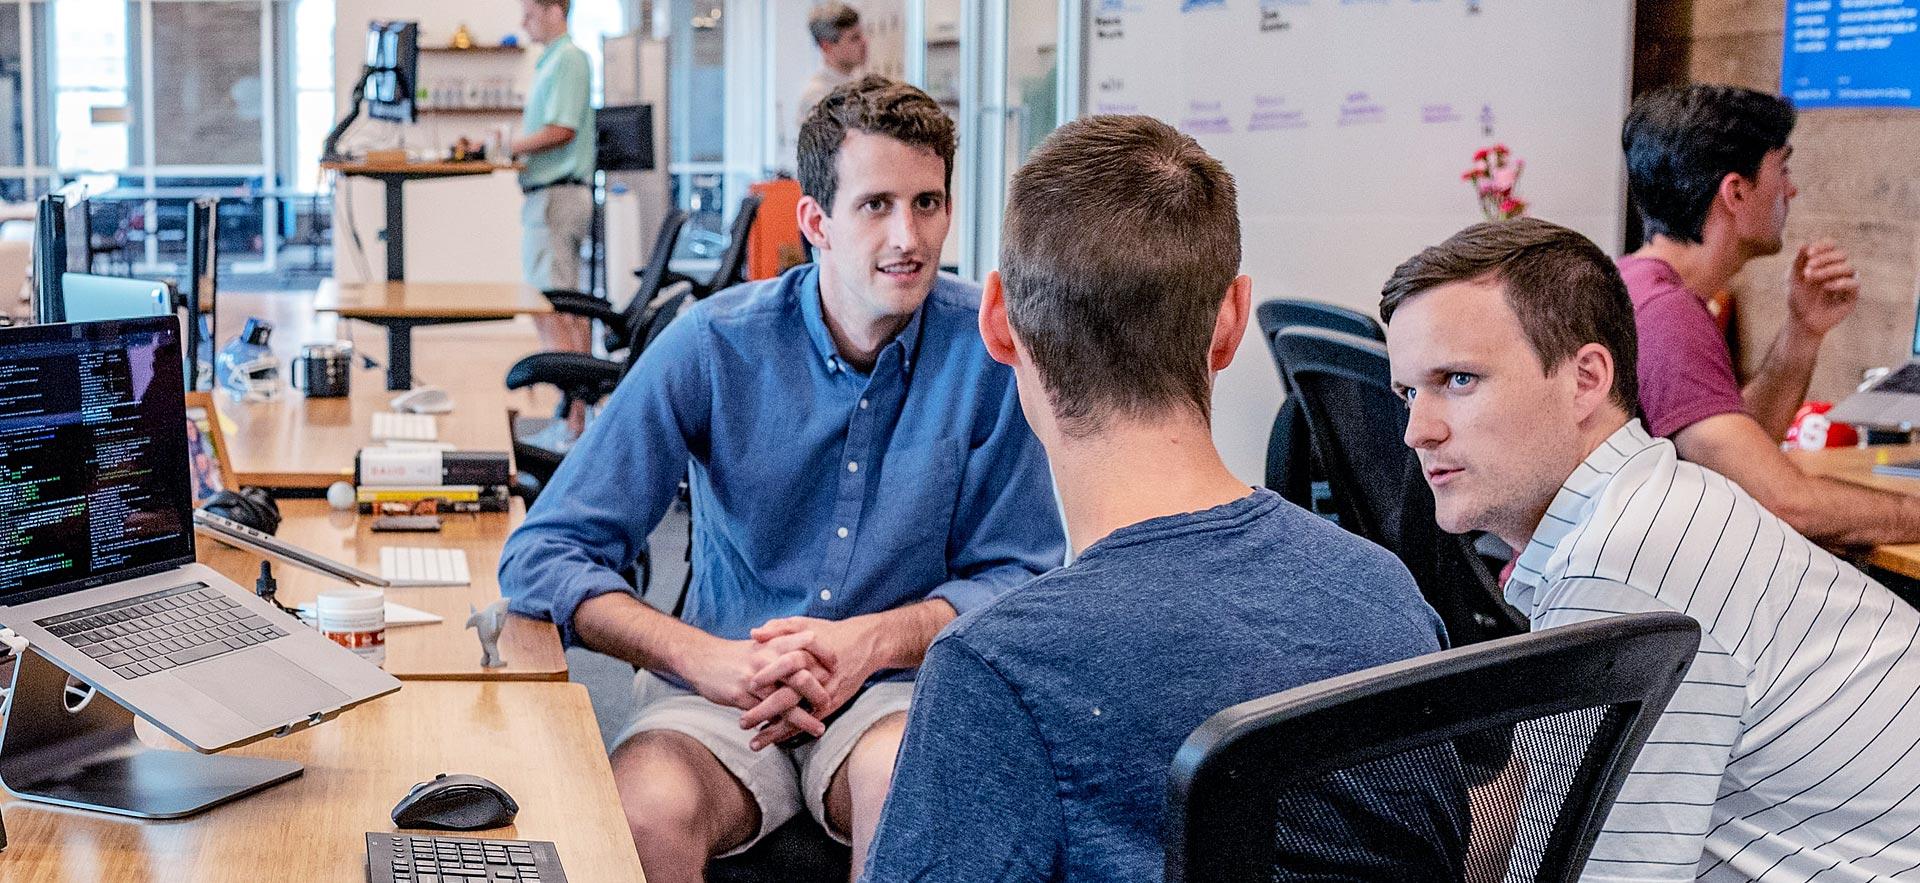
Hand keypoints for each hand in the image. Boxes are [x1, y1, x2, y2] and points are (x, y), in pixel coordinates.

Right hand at [672, 630, 835, 713]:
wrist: (701, 659)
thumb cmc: (736, 655)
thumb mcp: (761, 644)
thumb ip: (784, 646)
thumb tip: (811, 652)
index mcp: (774, 644)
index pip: (807, 643)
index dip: (825, 654)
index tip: (838, 667)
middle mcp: (766, 659)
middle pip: (801, 674)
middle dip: (818, 691)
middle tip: (830, 703)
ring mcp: (754, 678)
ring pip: (785, 701)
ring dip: (803, 718)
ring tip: (818, 729)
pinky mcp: (741, 695)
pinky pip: (764, 715)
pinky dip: (777, 727)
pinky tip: (787, 737)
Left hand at [740, 615, 887, 749]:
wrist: (864, 644)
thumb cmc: (830, 633)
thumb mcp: (805, 624)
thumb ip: (778, 628)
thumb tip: (753, 634)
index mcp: (809, 653)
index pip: (788, 663)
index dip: (769, 673)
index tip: (749, 684)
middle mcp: (816, 675)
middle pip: (789, 696)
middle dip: (765, 711)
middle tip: (743, 722)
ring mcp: (824, 693)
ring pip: (798, 716)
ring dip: (775, 731)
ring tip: (753, 743)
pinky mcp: (831, 703)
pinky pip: (809, 721)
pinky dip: (792, 732)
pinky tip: (775, 741)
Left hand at [1787, 239, 1859, 336]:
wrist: (1801, 321)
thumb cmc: (1797, 297)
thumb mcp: (1793, 278)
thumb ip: (1798, 261)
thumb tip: (1805, 243)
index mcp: (1826, 262)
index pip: (1832, 245)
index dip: (1823, 246)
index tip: (1809, 253)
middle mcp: (1839, 270)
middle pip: (1842, 254)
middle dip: (1824, 259)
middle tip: (1808, 268)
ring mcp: (1847, 282)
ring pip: (1848, 268)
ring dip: (1829, 270)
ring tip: (1811, 278)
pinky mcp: (1852, 296)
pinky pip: (1854, 284)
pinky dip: (1840, 283)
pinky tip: (1826, 287)